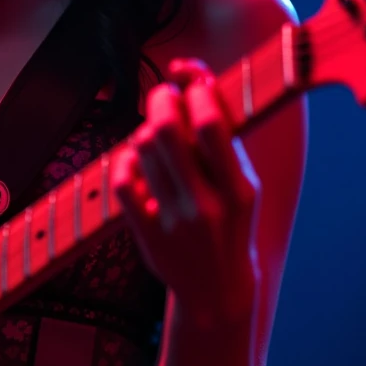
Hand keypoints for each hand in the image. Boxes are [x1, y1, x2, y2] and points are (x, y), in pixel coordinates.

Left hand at [111, 58, 260, 325]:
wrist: (217, 290)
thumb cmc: (231, 223)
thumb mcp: (243, 185)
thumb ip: (223, 136)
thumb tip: (194, 74)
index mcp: (240, 189)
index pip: (212, 124)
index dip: (197, 90)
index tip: (192, 84)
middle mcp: (208, 205)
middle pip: (169, 129)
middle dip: (161, 99)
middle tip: (164, 96)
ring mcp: (175, 222)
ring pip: (143, 149)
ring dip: (145, 128)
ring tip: (154, 131)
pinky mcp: (147, 235)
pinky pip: (123, 182)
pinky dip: (125, 161)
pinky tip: (135, 160)